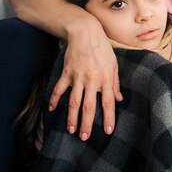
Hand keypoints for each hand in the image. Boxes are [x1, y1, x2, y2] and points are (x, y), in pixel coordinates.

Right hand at [48, 19, 121, 139]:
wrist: (86, 33)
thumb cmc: (102, 50)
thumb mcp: (113, 66)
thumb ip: (115, 84)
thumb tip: (119, 99)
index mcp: (106, 79)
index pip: (108, 103)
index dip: (108, 118)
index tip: (108, 131)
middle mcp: (92, 80)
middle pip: (89, 106)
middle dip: (86, 124)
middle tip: (84, 137)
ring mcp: (78, 77)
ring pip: (73, 101)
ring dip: (71, 117)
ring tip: (70, 130)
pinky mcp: (66, 73)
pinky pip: (59, 89)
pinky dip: (54, 99)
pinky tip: (52, 109)